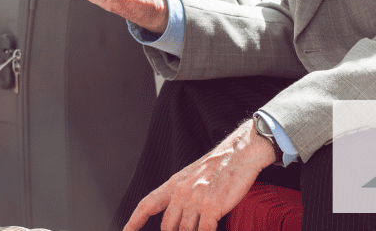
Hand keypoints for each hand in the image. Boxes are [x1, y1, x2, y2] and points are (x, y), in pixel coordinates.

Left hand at [125, 120, 276, 230]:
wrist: (240, 153)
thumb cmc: (220, 165)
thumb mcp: (193, 176)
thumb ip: (182, 193)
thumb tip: (176, 211)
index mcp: (175, 184)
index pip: (148, 204)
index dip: (134, 220)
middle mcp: (181, 192)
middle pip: (167, 226)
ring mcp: (196, 200)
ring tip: (201, 227)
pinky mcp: (212, 207)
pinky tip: (210, 230)